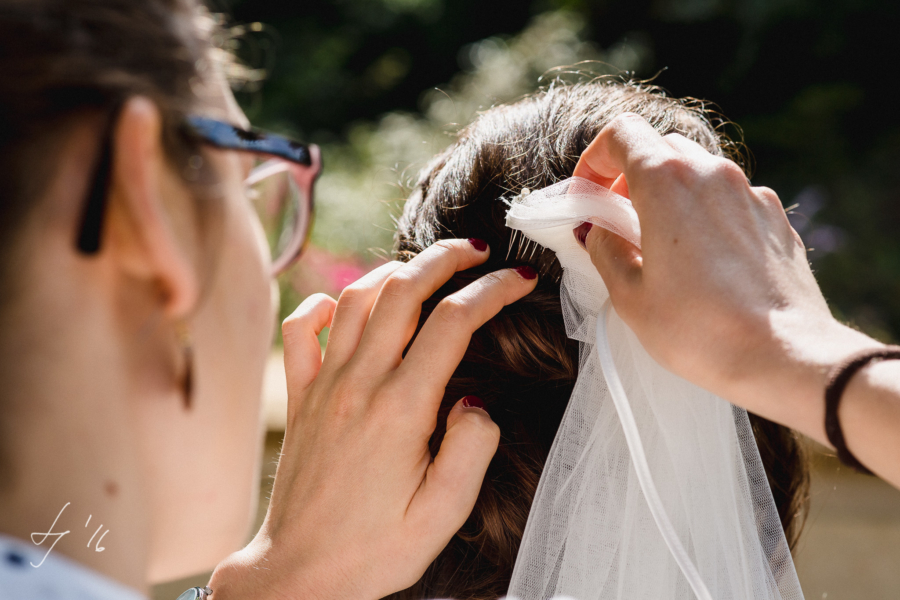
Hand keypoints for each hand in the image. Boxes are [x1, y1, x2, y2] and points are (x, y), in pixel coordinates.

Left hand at [209, 239, 537, 598]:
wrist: (299, 574)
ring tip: (427, 268)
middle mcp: (359, 384)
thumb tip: (473, 400)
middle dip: (446, 257)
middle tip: (478, 250)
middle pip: (403, 290)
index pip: (454, 322)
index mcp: (402, 409)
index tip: (519, 281)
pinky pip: (300, 330)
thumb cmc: (374, 549)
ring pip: (356, 297)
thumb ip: (470, 449)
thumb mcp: (442, 514)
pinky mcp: (300, 398)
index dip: (493, 292)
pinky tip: (345, 305)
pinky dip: (324, 304)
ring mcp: (323, 386)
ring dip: (394, 270)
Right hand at [573, 113, 882, 446]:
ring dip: (669, 196)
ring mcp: (750, 193)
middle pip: (660, 149)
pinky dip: (705, 214)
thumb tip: (600, 232)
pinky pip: (729, 200)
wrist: (785, 357)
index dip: (595, 159)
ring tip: (659, 246)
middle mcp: (712, 174)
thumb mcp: (629, 297)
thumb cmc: (700, 331)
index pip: (622, 133)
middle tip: (617, 223)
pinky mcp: (775, 218)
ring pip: (697, 172)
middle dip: (630, 178)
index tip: (588, 195)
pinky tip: (702, 262)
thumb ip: (604, 251)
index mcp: (668, 183)